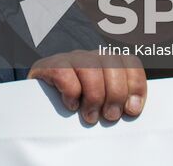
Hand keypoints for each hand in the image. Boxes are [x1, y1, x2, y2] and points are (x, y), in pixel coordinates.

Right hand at [28, 50, 145, 124]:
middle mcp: (91, 56)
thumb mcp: (101, 105)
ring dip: (94, 96)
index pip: (130, 62)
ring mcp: (70, 58)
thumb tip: (132, 109)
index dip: (135, 85)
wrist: (37, 104)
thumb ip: (117, 103)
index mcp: (107, 63)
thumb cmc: (76, 108)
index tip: (132, 109)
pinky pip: (65, 73)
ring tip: (90, 116)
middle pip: (112, 64)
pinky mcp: (50, 65)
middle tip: (110, 116)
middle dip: (115, 94)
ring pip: (90, 68)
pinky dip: (71, 92)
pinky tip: (71, 105)